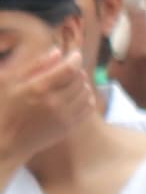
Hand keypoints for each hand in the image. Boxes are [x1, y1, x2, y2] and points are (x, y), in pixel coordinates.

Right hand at [0, 37, 94, 179]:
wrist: (7, 141)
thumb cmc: (4, 108)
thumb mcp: (9, 82)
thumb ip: (34, 65)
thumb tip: (58, 52)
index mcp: (38, 88)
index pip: (70, 68)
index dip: (75, 58)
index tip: (74, 55)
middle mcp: (54, 103)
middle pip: (80, 79)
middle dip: (76, 71)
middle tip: (69, 69)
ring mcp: (64, 117)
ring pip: (86, 92)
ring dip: (82, 84)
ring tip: (71, 82)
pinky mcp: (69, 127)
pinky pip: (88, 107)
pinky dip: (86, 98)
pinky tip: (76, 96)